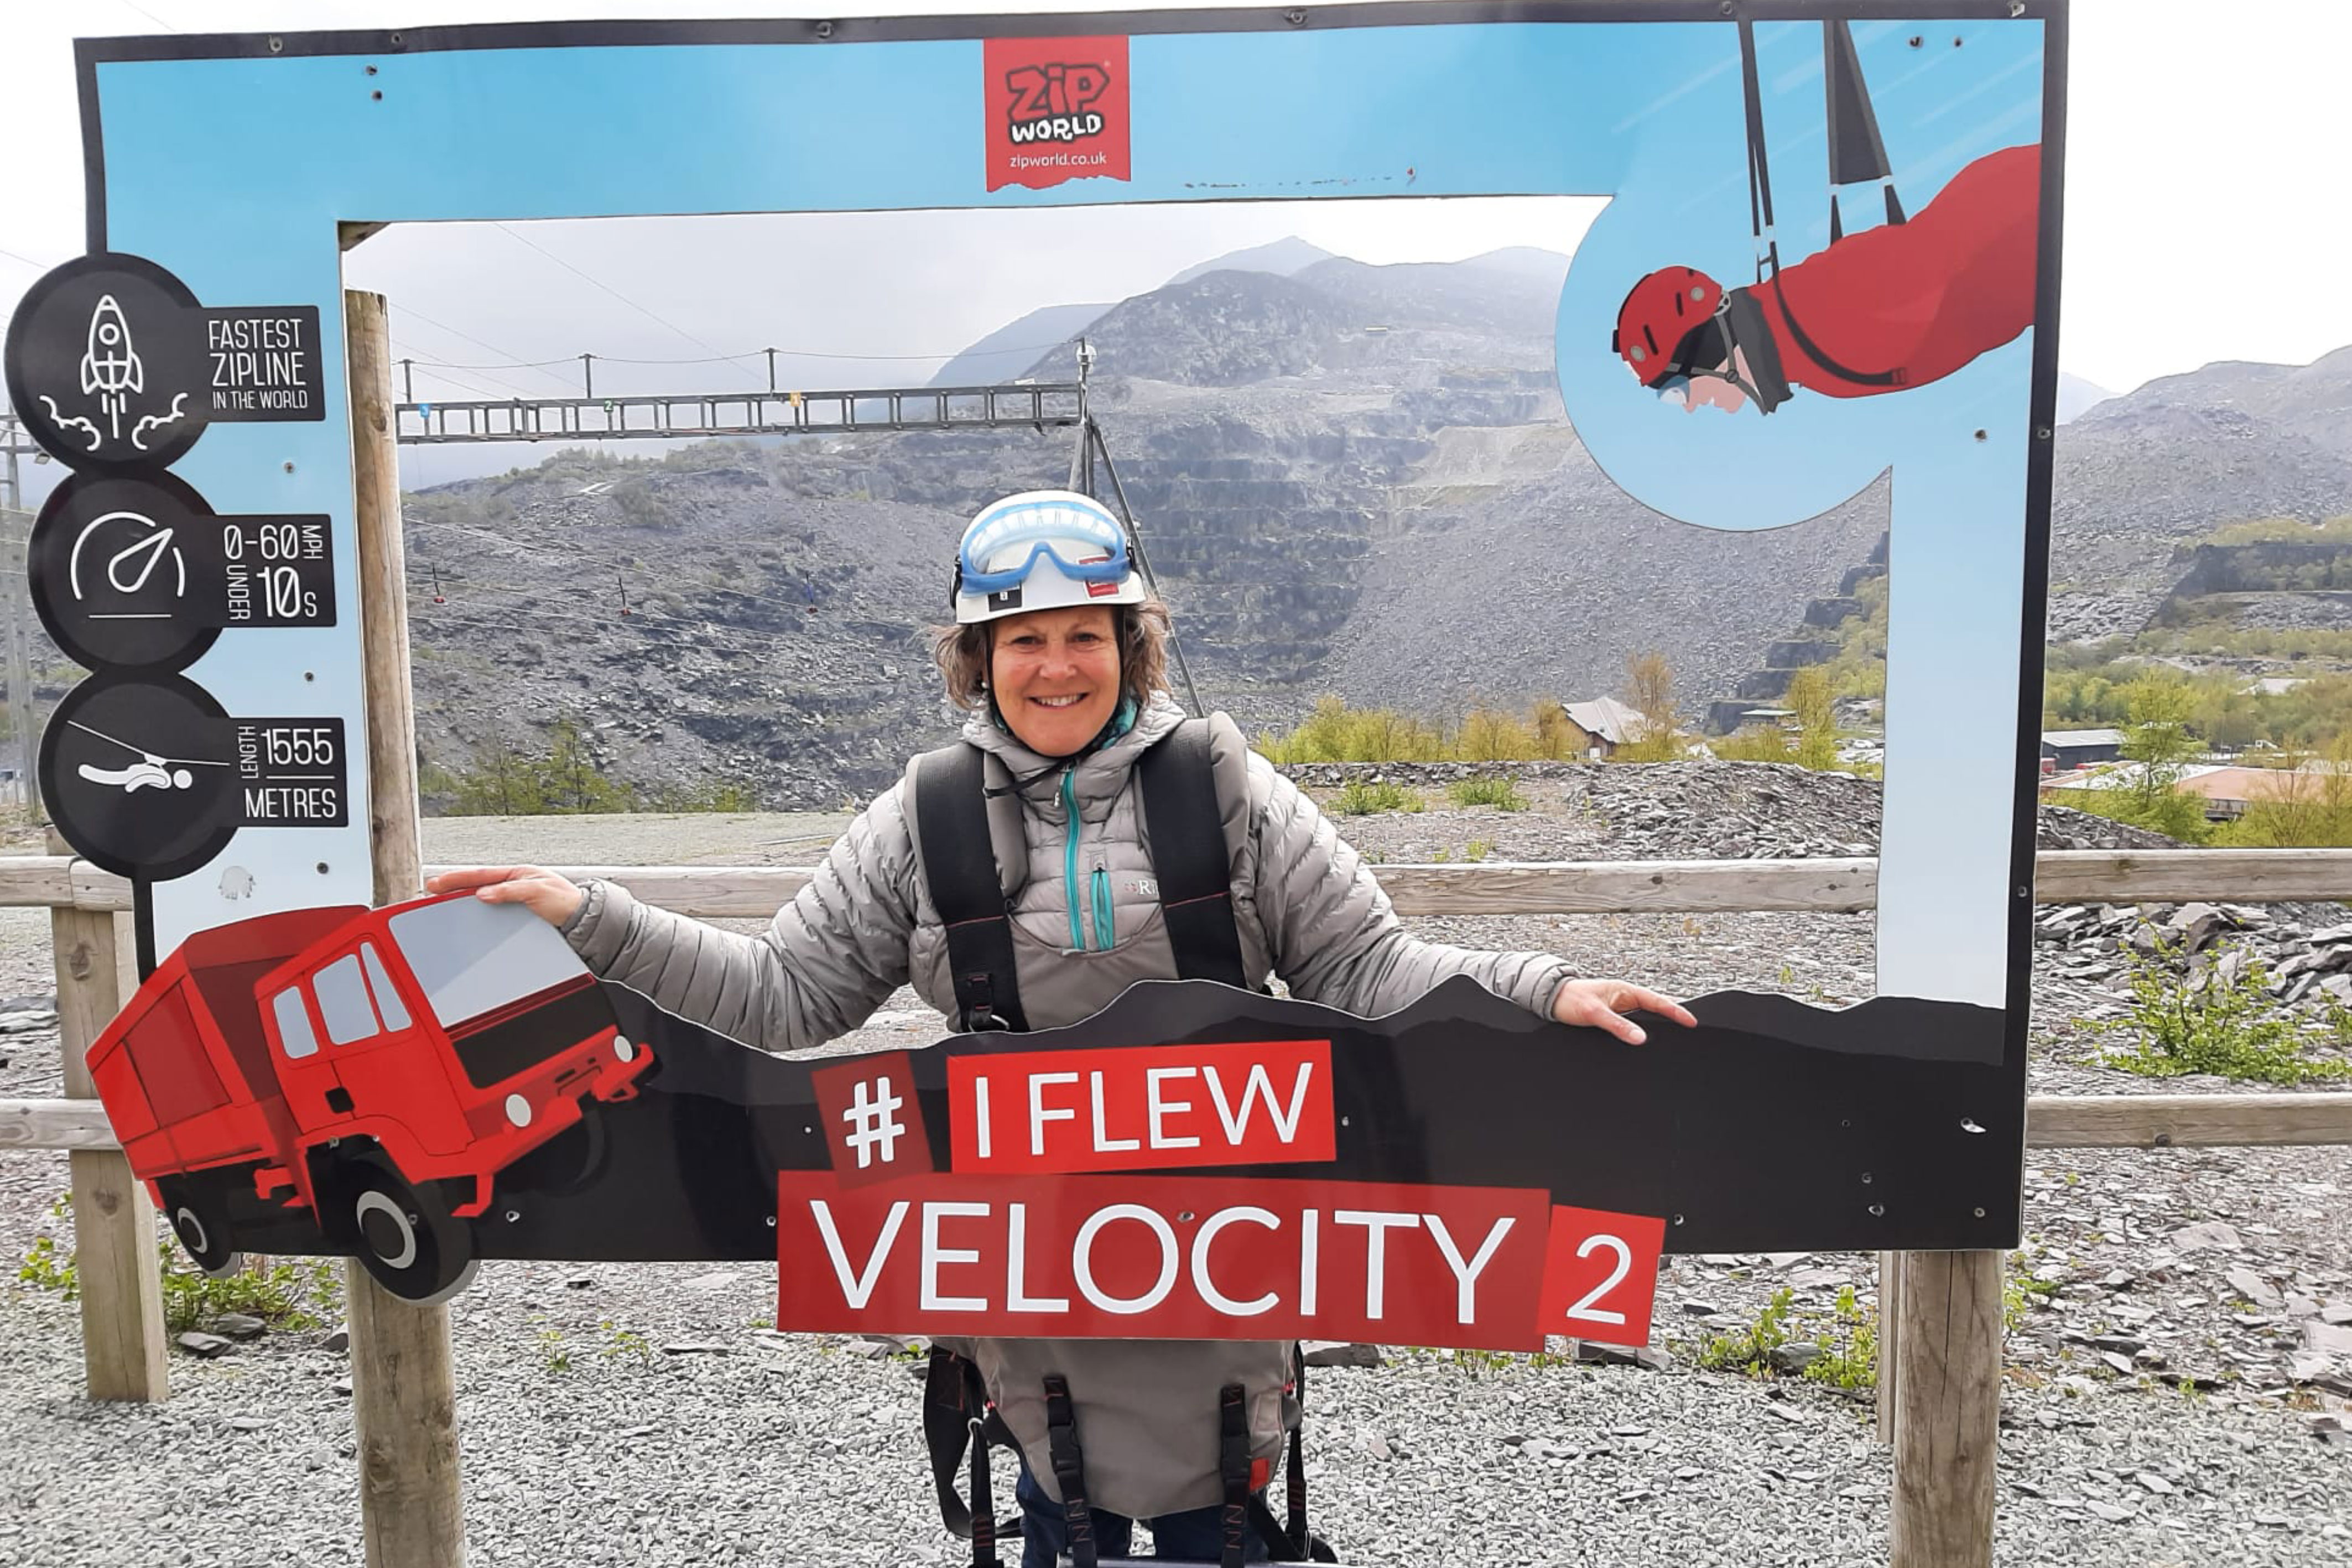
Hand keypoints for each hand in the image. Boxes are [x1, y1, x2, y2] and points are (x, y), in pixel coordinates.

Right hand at [423, 865, 584, 928]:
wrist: (581, 920)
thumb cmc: (565, 900)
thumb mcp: (538, 891)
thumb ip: (511, 891)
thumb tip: (483, 894)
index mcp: (516, 874)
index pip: (481, 875)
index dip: (457, 878)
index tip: (437, 882)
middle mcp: (512, 886)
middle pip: (476, 886)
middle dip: (452, 888)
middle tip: (430, 892)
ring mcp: (513, 901)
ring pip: (481, 900)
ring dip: (462, 901)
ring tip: (441, 906)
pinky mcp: (516, 917)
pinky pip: (491, 915)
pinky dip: (476, 916)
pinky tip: (466, 922)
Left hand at [1550, 979, 1697, 1044]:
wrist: (1551, 1000)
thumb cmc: (1570, 999)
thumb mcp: (1594, 1013)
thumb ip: (1617, 1026)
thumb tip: (1640, 1038)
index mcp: (1625, 990)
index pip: (1657, 1001)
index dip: (1676, 1011)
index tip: (1691, 1021)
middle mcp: (1625, 998)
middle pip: (1656, 1008)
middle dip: (1673, 1017)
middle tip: (1691, 1028)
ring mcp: (1621, 1008)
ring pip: (1646, 1017)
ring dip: (1659, 1024)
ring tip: (1677, 1034)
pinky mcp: (1614, 1017)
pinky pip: (1634, 1024)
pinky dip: (1645, 1030)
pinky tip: (1649, 1040)